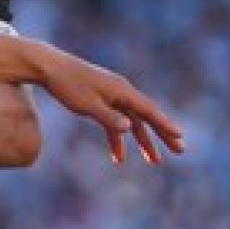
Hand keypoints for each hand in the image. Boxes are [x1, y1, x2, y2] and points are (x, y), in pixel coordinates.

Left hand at [31, 43, 186, 164]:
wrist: (49, 67)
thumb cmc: (67, 85)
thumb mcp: (87, 105)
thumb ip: (108, 117)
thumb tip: (129, 128)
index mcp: (122, 91)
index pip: (149, 110)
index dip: (165, 125)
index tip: (180, 136)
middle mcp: (122, 92)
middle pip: (147, 116)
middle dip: (162, 134)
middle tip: (179, 150)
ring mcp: (112, 95)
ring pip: (132, 121)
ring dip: (142, 141)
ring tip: (154, 161)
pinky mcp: (101, 99)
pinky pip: (115, 121)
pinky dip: (117, 138)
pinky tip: (118, 156)